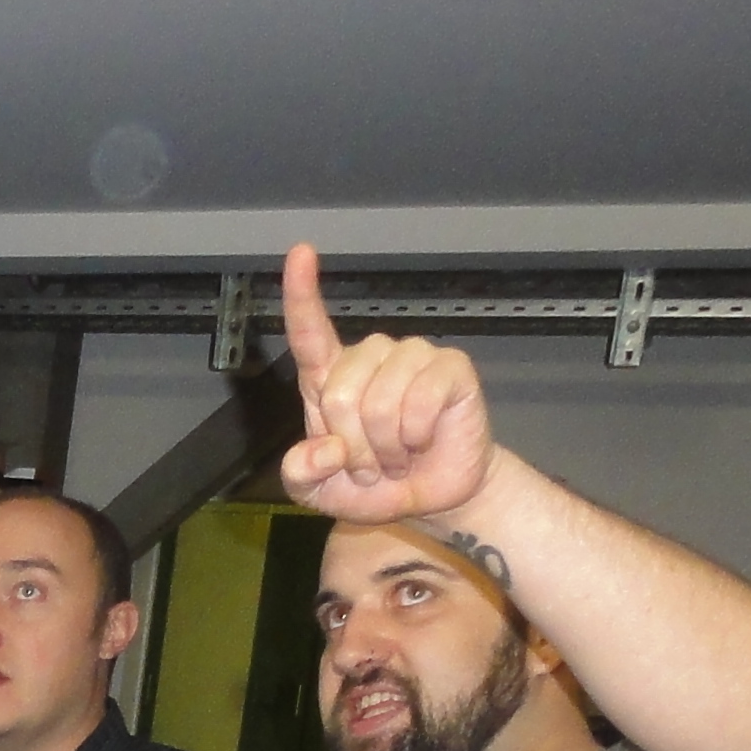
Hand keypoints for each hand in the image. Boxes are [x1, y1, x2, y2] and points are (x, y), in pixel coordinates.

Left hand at [276, 243, 497, 525]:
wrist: (433, 498)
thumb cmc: (376, 485)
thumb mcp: (320, 493)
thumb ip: (302, 474)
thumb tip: (321, 451)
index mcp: (332, 378)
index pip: (311, 331)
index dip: (302, 293)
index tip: (300, 253)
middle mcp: (371, 356)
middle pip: (340, 393)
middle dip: (353, 445)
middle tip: (371, 463)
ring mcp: (413, 356)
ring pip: (380, 401)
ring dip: (386, 446)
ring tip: (398, 455)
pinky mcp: (450, 367)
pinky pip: (420, 400)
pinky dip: (415, 435)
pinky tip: (422, 441)